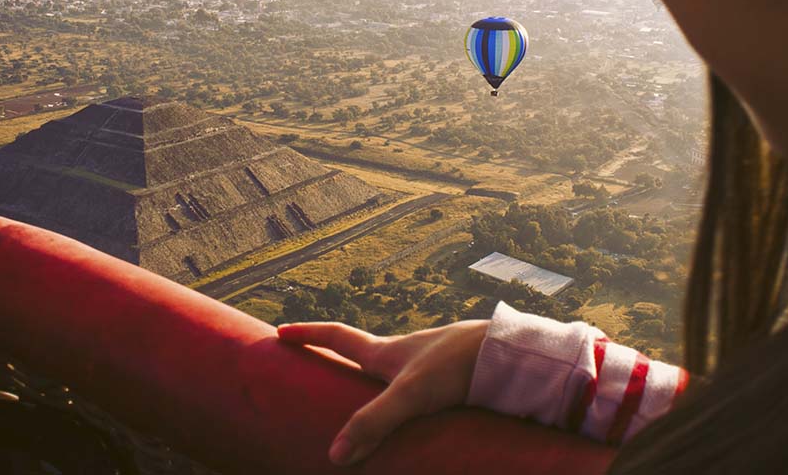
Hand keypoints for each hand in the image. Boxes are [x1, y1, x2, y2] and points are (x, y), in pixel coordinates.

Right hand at [276, 318, 488, 466]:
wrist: (505, 354)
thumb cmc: (456, 364)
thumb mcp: (408, 395)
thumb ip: (373, 423)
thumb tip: (336, 456)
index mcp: (384, 352)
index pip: (337, 337)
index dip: (309, 335)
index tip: (281, 332)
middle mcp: (402, 354)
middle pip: (361, 352)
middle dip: (336, 357)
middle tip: (317, 365)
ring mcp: (426, 364)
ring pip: (391, 372)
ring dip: (372, 381)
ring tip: (360, 399)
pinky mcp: (448, 378)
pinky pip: (416, 389)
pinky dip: (403, 399)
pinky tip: (411, 417)